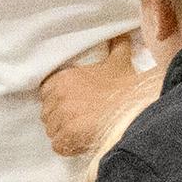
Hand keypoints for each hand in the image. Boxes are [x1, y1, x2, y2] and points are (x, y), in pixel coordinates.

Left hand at [36, 37, 156, 158]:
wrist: (134, 108)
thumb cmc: (125, 86)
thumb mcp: (120, 61)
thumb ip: (116, 46)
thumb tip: (121, 34)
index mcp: (63, 78)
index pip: (46, 92)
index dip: (60, 100)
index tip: (74, 104)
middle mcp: (58, 97)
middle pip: (48, 113)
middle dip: (60, 118)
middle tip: (80, 119)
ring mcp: (61, 118)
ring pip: (52, 130)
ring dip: (64, 133)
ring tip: (83, 132)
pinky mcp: (67, 136)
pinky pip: (58, 146)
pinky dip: (69, 147)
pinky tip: (82, 142)